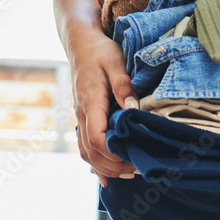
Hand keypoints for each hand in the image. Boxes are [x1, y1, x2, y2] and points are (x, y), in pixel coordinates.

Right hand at [70, 32, 138, 187]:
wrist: (81, 43)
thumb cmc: (100, 51)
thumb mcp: (115, 62)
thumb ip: (123, 86)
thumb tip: (133, 109)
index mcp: (90, 102)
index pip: (96, 137)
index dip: (113, 153)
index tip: (132, 157)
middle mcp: (82, 114)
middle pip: (91, 151)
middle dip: (113, 165)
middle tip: (138, 169)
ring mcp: (81, 117)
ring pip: (86, 152)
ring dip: (104, 167)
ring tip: (129, 174)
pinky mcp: (84, 118)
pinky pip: (85, 146)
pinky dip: (95, 163)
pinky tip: (107, 176)